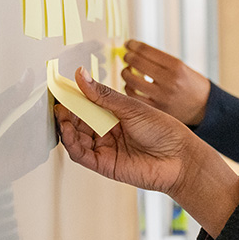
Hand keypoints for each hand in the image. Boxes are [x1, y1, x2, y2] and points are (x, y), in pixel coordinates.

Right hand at [54, 67, 238, 234]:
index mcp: (114, 115)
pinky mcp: (103, 164)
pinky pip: (81, 154)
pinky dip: (70, 143)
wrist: (179, 157)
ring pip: (75, 138)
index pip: (87, 104)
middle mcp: (107, 132)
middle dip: (66, 112)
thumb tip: (81, 75)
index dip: (73, 97)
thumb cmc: (163, 130)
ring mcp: (104, 148)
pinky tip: (68, 131)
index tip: (60, 87)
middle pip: (78, 121)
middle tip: (58, 101)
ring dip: (65, 127)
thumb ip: (103, 95)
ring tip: (62, 116)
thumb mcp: (131, 107)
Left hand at [121, 40, 211, 125]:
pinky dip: (128, 89)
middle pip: (137, 63)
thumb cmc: (191, 84)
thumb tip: (135, 50)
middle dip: (128, 57)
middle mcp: (169, 81)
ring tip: (127, 71)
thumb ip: (160, 60)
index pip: (147, 51)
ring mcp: (162, 96)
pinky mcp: (157, 109)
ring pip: (132, 81)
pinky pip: (134, 98)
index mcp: (176, 66)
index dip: (133, 45)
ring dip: (125, 73)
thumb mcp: (181, 67)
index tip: (128, 44)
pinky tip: (131, 85)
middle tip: (127, 56)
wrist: (204, 107)